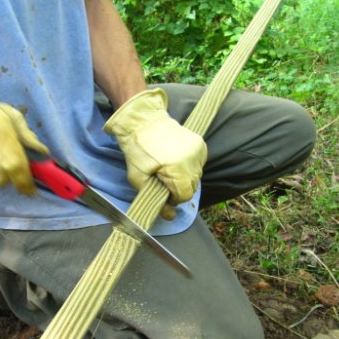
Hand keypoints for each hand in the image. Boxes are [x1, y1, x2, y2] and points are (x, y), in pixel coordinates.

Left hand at [104, 88, 206, 217]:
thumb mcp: (139, 179)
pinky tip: (176, 161)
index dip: (173, 198)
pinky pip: (199, 164)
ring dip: (185, 179)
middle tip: (163, 180)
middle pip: (192, 187)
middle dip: (179, 189)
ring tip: (169, 169)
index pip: (185, 195)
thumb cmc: (138, 151)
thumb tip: (171, 217)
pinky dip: (190, 168)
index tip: (162, 190)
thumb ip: (156, 200)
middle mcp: (192, 158)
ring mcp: (199, 149)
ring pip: (197, 177)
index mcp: (178, 167)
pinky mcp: (201, 143)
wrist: (144, 122)